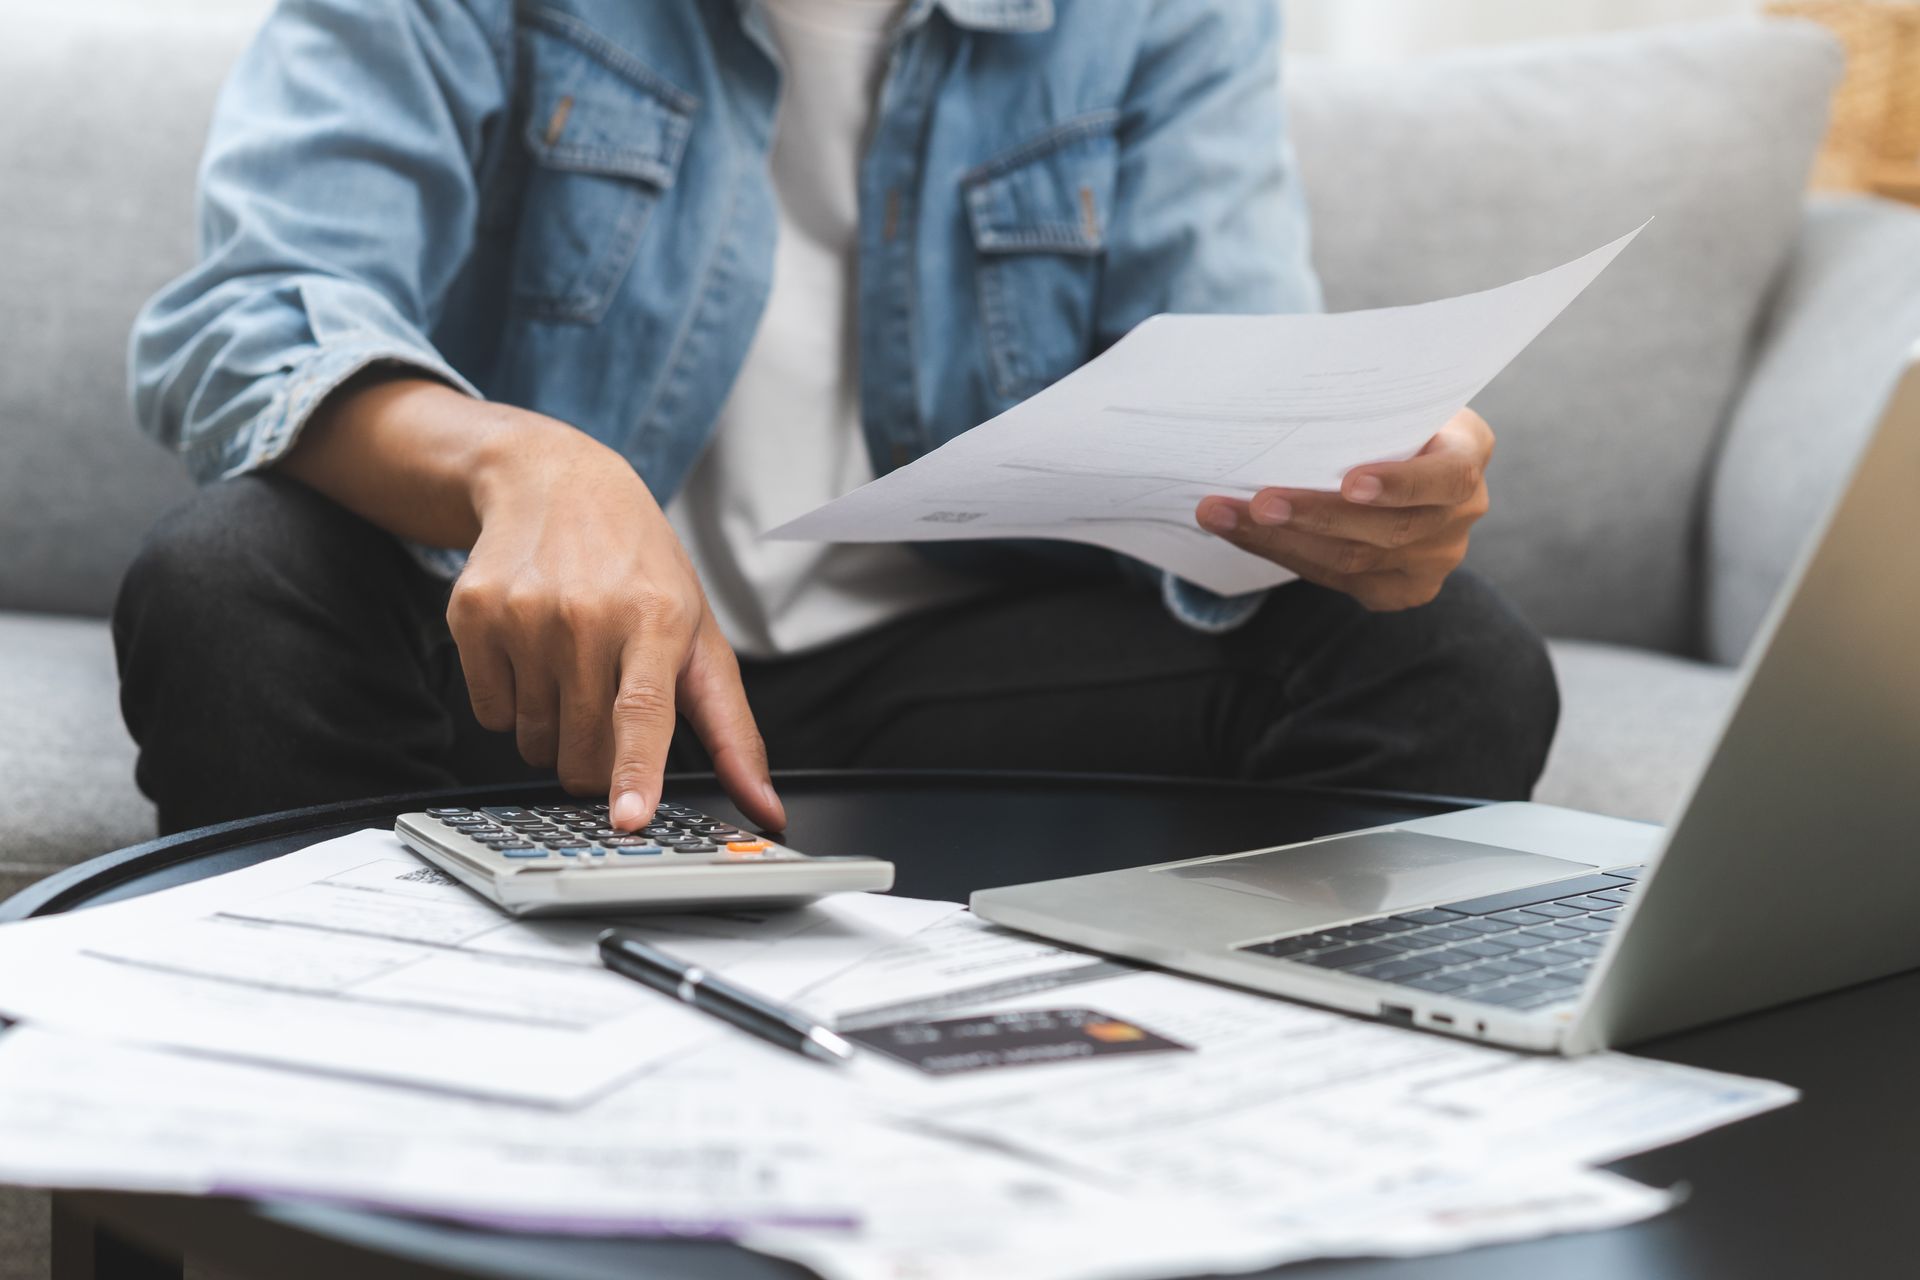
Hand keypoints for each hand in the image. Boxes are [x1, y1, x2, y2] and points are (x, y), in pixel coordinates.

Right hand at [448, 411, 783, 832]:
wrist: (554, 482)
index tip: (629, 817)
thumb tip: (766, 810)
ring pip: (532, 741)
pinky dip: (511, 704)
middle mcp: (587, 614)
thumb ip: (733, 731)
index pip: (644, 711)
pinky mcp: (473, 613)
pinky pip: (489, 714)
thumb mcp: (700, 636)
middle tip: (607, 710)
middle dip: (596, 761)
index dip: (636, 771)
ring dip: (553, 731)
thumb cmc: (639, 567)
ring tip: (570, 667)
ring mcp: (524, 613)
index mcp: (656, 619)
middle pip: (582, 751)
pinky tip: (531, 652)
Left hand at [1195, 409, 1493, 611]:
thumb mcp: (1392, 400)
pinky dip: (1282, 554)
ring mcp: (1435, 559)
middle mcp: (1462, 513)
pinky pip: (1337, 581)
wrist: (1401, 462)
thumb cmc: (1387, 419)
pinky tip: (1240, 533)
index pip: (1447, 477)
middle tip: (1256, 501)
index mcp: (1468, 453)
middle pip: (1386, 529)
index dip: (1400, 484)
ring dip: (1277, 538)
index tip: (1351, 482)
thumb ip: (1365, 405)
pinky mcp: (1402, 590)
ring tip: (1221, 514)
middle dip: (1313, 515)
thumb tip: (1285, 390)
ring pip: (1351, 561)